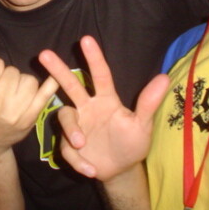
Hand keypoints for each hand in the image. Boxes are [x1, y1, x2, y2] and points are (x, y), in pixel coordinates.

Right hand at [38, 35, 168, 181]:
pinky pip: (67, 148)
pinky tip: (91, 170)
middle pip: (70, 85)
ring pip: (64, 117)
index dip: (94, 58)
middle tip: (44, 54)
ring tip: (82, 145)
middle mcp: (88, 107)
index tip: (86, 39)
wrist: (120, 171)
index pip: (100, 75)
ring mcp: (77, 124)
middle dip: (57, 70)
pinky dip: (78, 160)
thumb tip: (164, 77)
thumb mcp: (142, 125)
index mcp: (106, 100)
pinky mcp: (69, 144)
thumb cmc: (132, 143)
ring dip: (72, 131)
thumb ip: (148, 102)